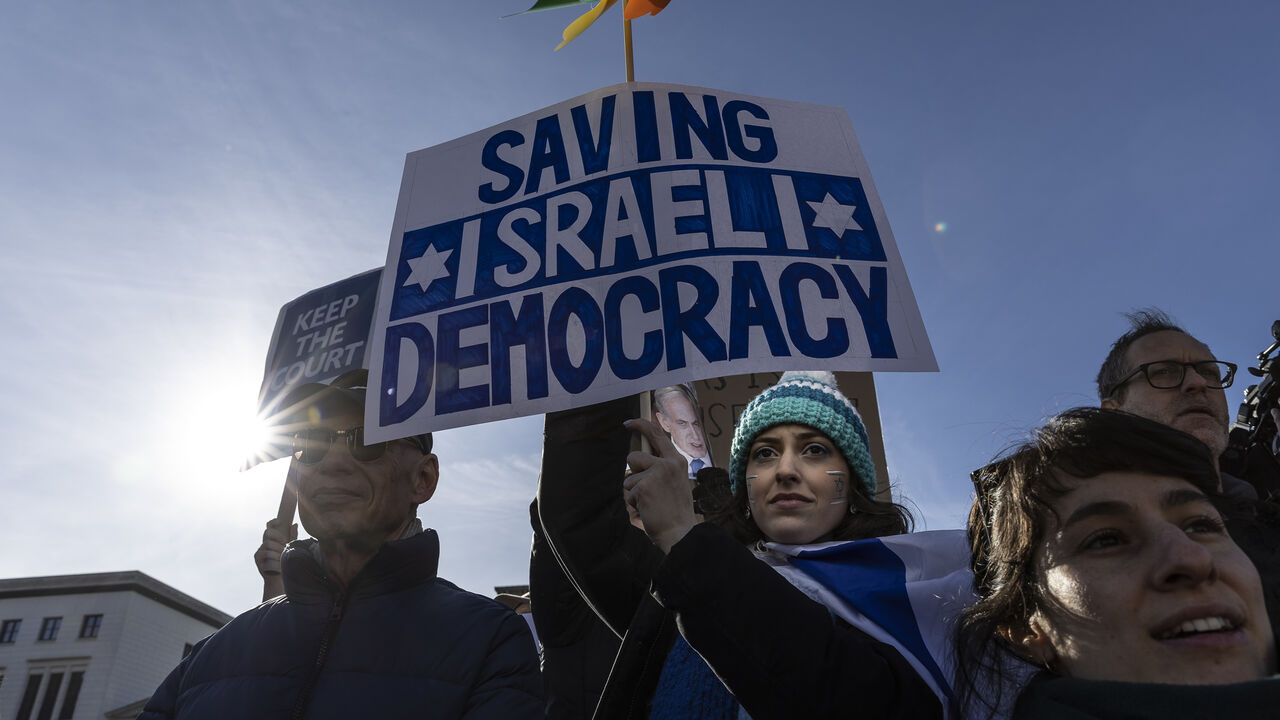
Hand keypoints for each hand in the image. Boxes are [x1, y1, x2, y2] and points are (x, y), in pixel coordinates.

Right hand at [254, 518, 296, 599]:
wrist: (279, 578)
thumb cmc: (285, 563)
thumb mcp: (291, 549)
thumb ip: (292, 537)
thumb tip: (294, 524)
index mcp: (272, 540)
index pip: (269, 527)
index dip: (272, 522)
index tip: (279, 521)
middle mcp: (264, 544)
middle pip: (267, 533)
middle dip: (277, 536)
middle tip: (285, 544)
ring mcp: (259, 551)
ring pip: (267, 543)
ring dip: (277, 549)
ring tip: (283, 556)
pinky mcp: (257, 558)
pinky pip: (264, 553)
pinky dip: (272, 556)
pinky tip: (278, 561)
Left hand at [622, 418, 697, 553]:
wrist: (680, 534)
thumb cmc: (675, 513)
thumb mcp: (673, 484)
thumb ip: (659, 470)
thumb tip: (636, 459)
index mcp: (677, 461)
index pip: (656, 434)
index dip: (640, 425)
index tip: (628, 423)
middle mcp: (668, 463)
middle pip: (634, 457)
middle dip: (633, 473)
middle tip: (644, 490)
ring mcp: (656, 474)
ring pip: (628, 479)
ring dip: (634, 494)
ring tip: (651, 505)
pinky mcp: (643, 486)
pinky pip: (627, 494)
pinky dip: (633, 505)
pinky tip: (648, 511)